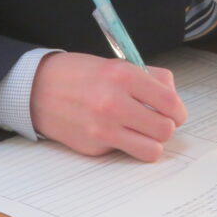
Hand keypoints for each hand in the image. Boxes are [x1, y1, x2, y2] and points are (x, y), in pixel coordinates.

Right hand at [30, 53, 187, 161]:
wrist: (37, 89)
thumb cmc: (79, 75)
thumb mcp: (115, 64)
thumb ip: (148, 78)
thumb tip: (173, 98)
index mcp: (123, 76)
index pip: (170, 102)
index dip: (179, 111)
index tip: (176, 113)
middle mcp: (114, 103)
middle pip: (165, 129)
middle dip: (166, 127)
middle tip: (158, 123)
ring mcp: (103, 128)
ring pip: (152, 149)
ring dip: (152, 143)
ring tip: (142, 133)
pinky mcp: (94, 146)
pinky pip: (126, 152)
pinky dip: (125, 145)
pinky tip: (112, 131)